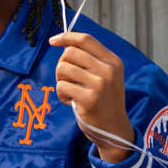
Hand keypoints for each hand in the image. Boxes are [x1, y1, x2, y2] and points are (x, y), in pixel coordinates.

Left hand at [49, 32, 135, 163]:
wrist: (114, 130)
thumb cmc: (104, 101)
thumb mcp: (106, 76)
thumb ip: (90, 60)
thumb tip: (65, 43)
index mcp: (113, 61)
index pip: (85, 40)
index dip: (66, 37)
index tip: (53, 40)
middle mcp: (109, 70)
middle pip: (70, 53)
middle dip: (62, 65)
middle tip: (66, 79)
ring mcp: (100, 84)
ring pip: (62, 68)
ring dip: (60, 81)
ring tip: (70, 92)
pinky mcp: (89, 98)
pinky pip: (61, 86)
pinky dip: (61, 94)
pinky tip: (70, 102)